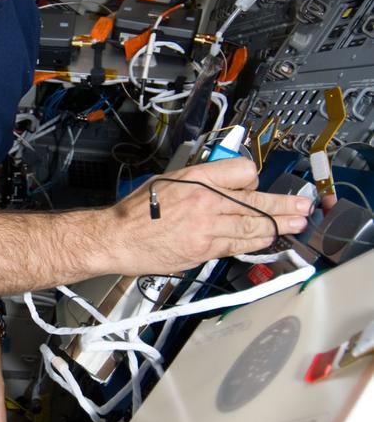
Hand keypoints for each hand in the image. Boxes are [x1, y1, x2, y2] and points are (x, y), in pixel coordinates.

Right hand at [98, 156, 313, 275]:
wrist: (117, 238)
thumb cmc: (137, 211)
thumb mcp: (168, 180)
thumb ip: (199, 182)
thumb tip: (222, 187)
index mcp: (197, 177)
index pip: (244, 172)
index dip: (252, 179)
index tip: (255, 185)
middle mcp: (206, 200)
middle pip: (256, 201)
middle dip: (284, 205)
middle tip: (303, 207)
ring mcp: (207, 227)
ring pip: (253, 226)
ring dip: (279, 226)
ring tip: (297, 225)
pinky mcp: (205, 249)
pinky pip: (238, 245)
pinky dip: (256, 243)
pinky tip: (270, 240)